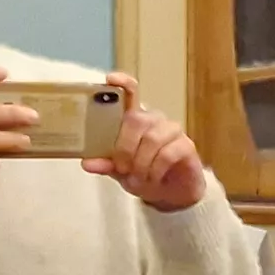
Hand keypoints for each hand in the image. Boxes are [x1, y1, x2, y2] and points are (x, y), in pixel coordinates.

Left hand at [81, 75, 210, 211]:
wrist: (172, 195)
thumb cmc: (144, 175)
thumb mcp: (119, 172)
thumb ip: (106, 164)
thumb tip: (87, 163)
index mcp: (135, 120)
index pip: (131, 93)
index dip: (122, 84)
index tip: (110, 78)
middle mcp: (154, 120)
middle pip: (137, 120)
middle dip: (125, 147)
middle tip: (122, 168)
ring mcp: (172, 131)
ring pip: (152, 138)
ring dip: (141, 163)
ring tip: (138, 179)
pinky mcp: (187, 146)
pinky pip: (168, 154)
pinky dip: (155, 170)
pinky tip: (153, 178)